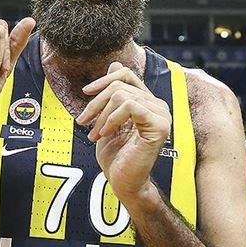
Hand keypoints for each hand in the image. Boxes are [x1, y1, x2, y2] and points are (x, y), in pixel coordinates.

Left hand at [76, 61, 171, 197]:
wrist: (124, 182)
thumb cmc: (116, 156)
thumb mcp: (108, 119)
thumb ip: (113, 94)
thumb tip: (114, 64)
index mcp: (147, 102)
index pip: (125, 74)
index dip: (104, 79)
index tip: (86, 93)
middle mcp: (157, 105)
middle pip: (119, 84)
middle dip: (96, 103)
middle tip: (83, 122)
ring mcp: (161, 115)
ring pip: (121, 94)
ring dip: (101, 115)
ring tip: (94, 134)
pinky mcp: (159, 126)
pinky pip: (130, 106)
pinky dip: (112, 119)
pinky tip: (105, 133)